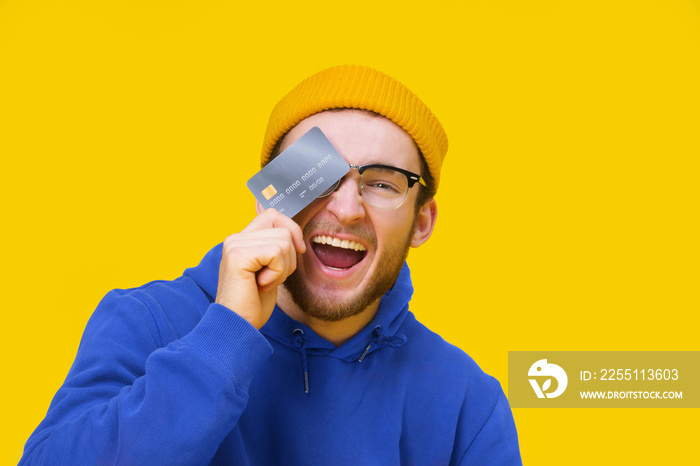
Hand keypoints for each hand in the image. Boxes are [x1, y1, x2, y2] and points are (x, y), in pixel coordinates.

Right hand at [215, 209, 305, 328]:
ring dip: (282, 268)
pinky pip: (276, 253)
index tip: (297, 252)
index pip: (274, 215)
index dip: (292, 231)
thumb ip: (276, 248)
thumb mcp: (269, 269)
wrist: (238, 325)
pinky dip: (277, 273)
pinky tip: (261, 285)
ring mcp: (235, 245)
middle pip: (283, 229)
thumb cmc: (254, 302)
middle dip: (289, 258)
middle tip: (270, 278)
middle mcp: (235, 238)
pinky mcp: (238, 255)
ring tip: (264, 282)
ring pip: (283, 241)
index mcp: (242, 239)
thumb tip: (296, 235)